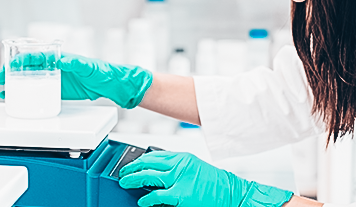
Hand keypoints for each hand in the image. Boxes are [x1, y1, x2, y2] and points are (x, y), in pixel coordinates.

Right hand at [0, 52, 153, 108]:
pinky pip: (38, 92)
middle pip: (25, 69)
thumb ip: (75, 63)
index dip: (17, 62)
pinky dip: (25, 95)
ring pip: (28, 81)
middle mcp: (53, 67)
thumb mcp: (88, 66)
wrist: (113, 85)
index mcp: (58, 58)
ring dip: (13, 85)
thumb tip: (60, 61)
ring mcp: (54, 79)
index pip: (32, 58)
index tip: (5, 67)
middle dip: (8, 73)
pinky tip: (15, 99)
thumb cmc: (102, 71)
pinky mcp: (58, 91)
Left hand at [119, 151, 292, 206]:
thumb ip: (176, 167)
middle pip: (147, 163)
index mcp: (182, 157)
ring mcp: (179, 180)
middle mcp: (179, 165)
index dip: (138, 159)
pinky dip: (146, 198)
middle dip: (131, 168)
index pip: (153, 154)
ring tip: (125, 183)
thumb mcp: (194, 167)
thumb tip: (156, 171)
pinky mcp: (180, 195)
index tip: (131, 163)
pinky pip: (157, 196)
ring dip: (133, 179)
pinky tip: (142, 200)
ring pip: (148, 176)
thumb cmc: (215, 183)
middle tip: (123, 173)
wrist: (232, 193)